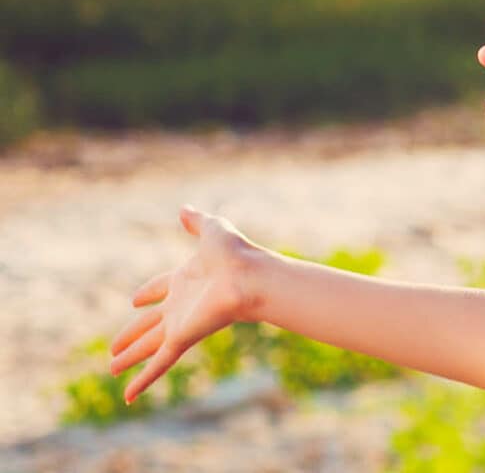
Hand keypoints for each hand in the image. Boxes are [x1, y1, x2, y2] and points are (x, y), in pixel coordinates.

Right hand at [109, 206, 264, 402]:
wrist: (252, 277)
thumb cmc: (237, 254)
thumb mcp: (212, 230)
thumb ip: (197, 222)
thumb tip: (184, 208)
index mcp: (186, 280)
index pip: (161, 288)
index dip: (148, 292)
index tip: (135, 299)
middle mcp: (182, 305)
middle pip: (150, 324)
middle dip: (131, 335)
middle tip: (114, 349)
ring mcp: (181, 324)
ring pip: (149, 346)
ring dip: (130, 358)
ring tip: (110, 369)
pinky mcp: (184, 338)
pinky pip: (159, 364)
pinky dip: (143, 381)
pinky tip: (128, 397)